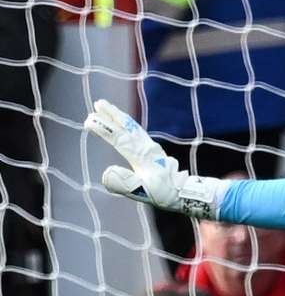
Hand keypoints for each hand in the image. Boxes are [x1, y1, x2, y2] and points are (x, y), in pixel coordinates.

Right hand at [85, 99, 223, 218]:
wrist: (184, 192)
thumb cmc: (164, 193)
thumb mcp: (142, 191)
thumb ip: (123, 183)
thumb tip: (106, 173)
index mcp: (142, 156)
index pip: (120, 139)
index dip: (104, 129)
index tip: (89, 120)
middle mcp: (148, 148)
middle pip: (128, 127)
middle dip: (113, 114)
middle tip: (98, 103)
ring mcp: (152, 148)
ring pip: (134, 128)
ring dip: (121, 117)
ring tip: (108, 108)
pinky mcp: (155, 152)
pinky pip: (139, 133)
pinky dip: (129, 126)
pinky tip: (125, 126)